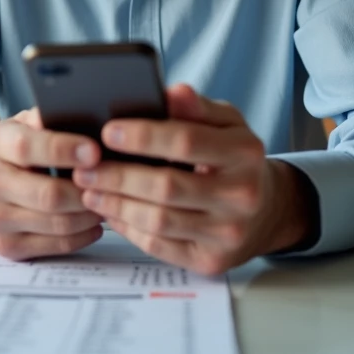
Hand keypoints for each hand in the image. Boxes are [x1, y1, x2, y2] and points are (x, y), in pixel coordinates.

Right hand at [0, 109, 104, 260]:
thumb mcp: (29, 124)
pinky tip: (94, 222)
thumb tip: (91, 120)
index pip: (26, 148)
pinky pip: (58, 245)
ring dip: (90, 214)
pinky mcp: (6, 245)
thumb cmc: (20, 150)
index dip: (64, 150)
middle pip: (47, 195)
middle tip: (112, 183)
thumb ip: (52, 120)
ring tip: (107, 200)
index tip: (95, 151)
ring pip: (57, 223)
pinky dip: (84, 235)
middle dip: (87, 190)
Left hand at [71, 84, 312, 274]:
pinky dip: (129, 228)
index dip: (143, 136)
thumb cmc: (235, 160)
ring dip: (116, 204)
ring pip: (159, 220)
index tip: (108, 132)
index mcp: (245, 153)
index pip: (186, 141)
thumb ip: (197, 108)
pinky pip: (159, 246)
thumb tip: (171, 91)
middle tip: (86, 167)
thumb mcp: (227, 124)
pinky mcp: (211, 261)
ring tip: (90, 189)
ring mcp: (228, 234)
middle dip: (119, 176)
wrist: (267, 211)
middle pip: (167, 186)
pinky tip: (111, 211)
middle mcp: (242, 196)